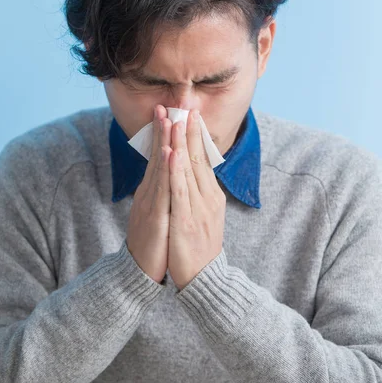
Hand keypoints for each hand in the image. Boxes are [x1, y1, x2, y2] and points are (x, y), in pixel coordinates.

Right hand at [126, 105, 172, 283]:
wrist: (139, 271)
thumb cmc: (152, 241)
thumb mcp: (157, 211)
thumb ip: (161, 192)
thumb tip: (169, 175)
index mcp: (152, 191)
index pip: (160, 157)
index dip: (165, 135)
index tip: (171, 113)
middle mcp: (149, 192)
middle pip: (158, 157)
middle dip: (163, 130)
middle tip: (166, 105)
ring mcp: (150, 203)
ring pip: (159, 168)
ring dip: (164, 142)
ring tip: (168, 120)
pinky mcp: (154, 216)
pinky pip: (161, 189)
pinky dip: (164, 169)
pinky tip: (167, 153)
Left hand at [167, 109, 226, 290]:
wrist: (204, 278)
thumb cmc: (199, 245)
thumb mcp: (203, 214)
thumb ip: (199, 192)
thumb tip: (194, 172)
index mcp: (210, 194)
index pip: (203, 158)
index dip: (195, 135)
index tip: (190, 113)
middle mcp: (207, 197)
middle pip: (198, 158)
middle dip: (190, 130)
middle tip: (185, 105)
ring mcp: (197, 208)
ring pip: (189, 170)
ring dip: (181, 142)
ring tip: (176, 120)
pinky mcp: (185, 220)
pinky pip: (179, 191)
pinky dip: (175, 171)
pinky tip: (171, 153)